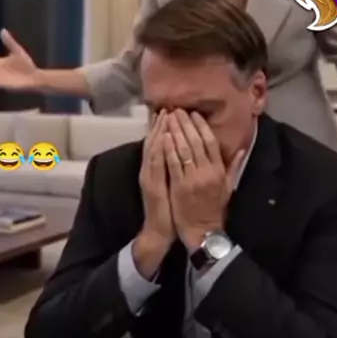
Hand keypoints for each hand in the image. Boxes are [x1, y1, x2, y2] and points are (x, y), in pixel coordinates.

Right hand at [138, 110, 174, 247]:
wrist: (160, 230)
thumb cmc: (171, 209)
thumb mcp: (175, 185)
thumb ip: (178, 169)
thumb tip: (186, 154)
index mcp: (158, 169)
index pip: (161, 143)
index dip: (165, 127)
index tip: (172, 111)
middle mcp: (151, 170)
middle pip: (156, 142)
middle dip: (162, 124)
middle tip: (168, 107)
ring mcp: (149, 176)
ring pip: (153, 149)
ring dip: (159, 132)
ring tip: (165, 115)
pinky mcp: (151, 185)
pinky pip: (155, 164)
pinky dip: (158, 150)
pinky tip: (162, 138)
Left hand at [163, 109, 245, 249]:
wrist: (202, 230)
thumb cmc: (214, 208)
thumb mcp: (228, 187)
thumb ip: (234, 167)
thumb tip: (242, 149)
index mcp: (219, 171)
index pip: (211, 142)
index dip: (201, 126)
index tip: (194, 114)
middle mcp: (208, 172)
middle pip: (196, 142)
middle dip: (185, 124)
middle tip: (177, 109)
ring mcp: (193, 178)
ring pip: (183, 149)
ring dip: (175, 131)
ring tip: (168, 117)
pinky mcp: (179, 186)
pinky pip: (173, 163)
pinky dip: (168, 149)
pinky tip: (163, 137)